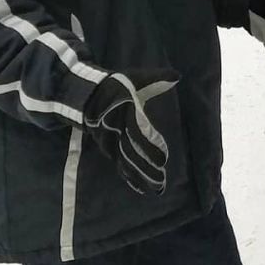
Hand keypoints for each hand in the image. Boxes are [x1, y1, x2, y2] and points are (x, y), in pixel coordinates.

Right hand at [83, 69, 178, 195]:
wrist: (86, 94)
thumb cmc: (115, 86)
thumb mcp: (136, 79)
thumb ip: (157, 79)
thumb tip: (178, 75)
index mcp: (126, 115)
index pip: (138, 135)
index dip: (149, 148)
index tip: (163, 160)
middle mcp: (117, 132)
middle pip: (132, 154)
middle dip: (146, 169)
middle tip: (161, 183)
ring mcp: (111, 142)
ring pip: (126, 163)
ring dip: (139, 176)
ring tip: (155, 189)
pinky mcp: (108, 148)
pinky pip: (119, 164)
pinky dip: (129, 176)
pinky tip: (140, 187)